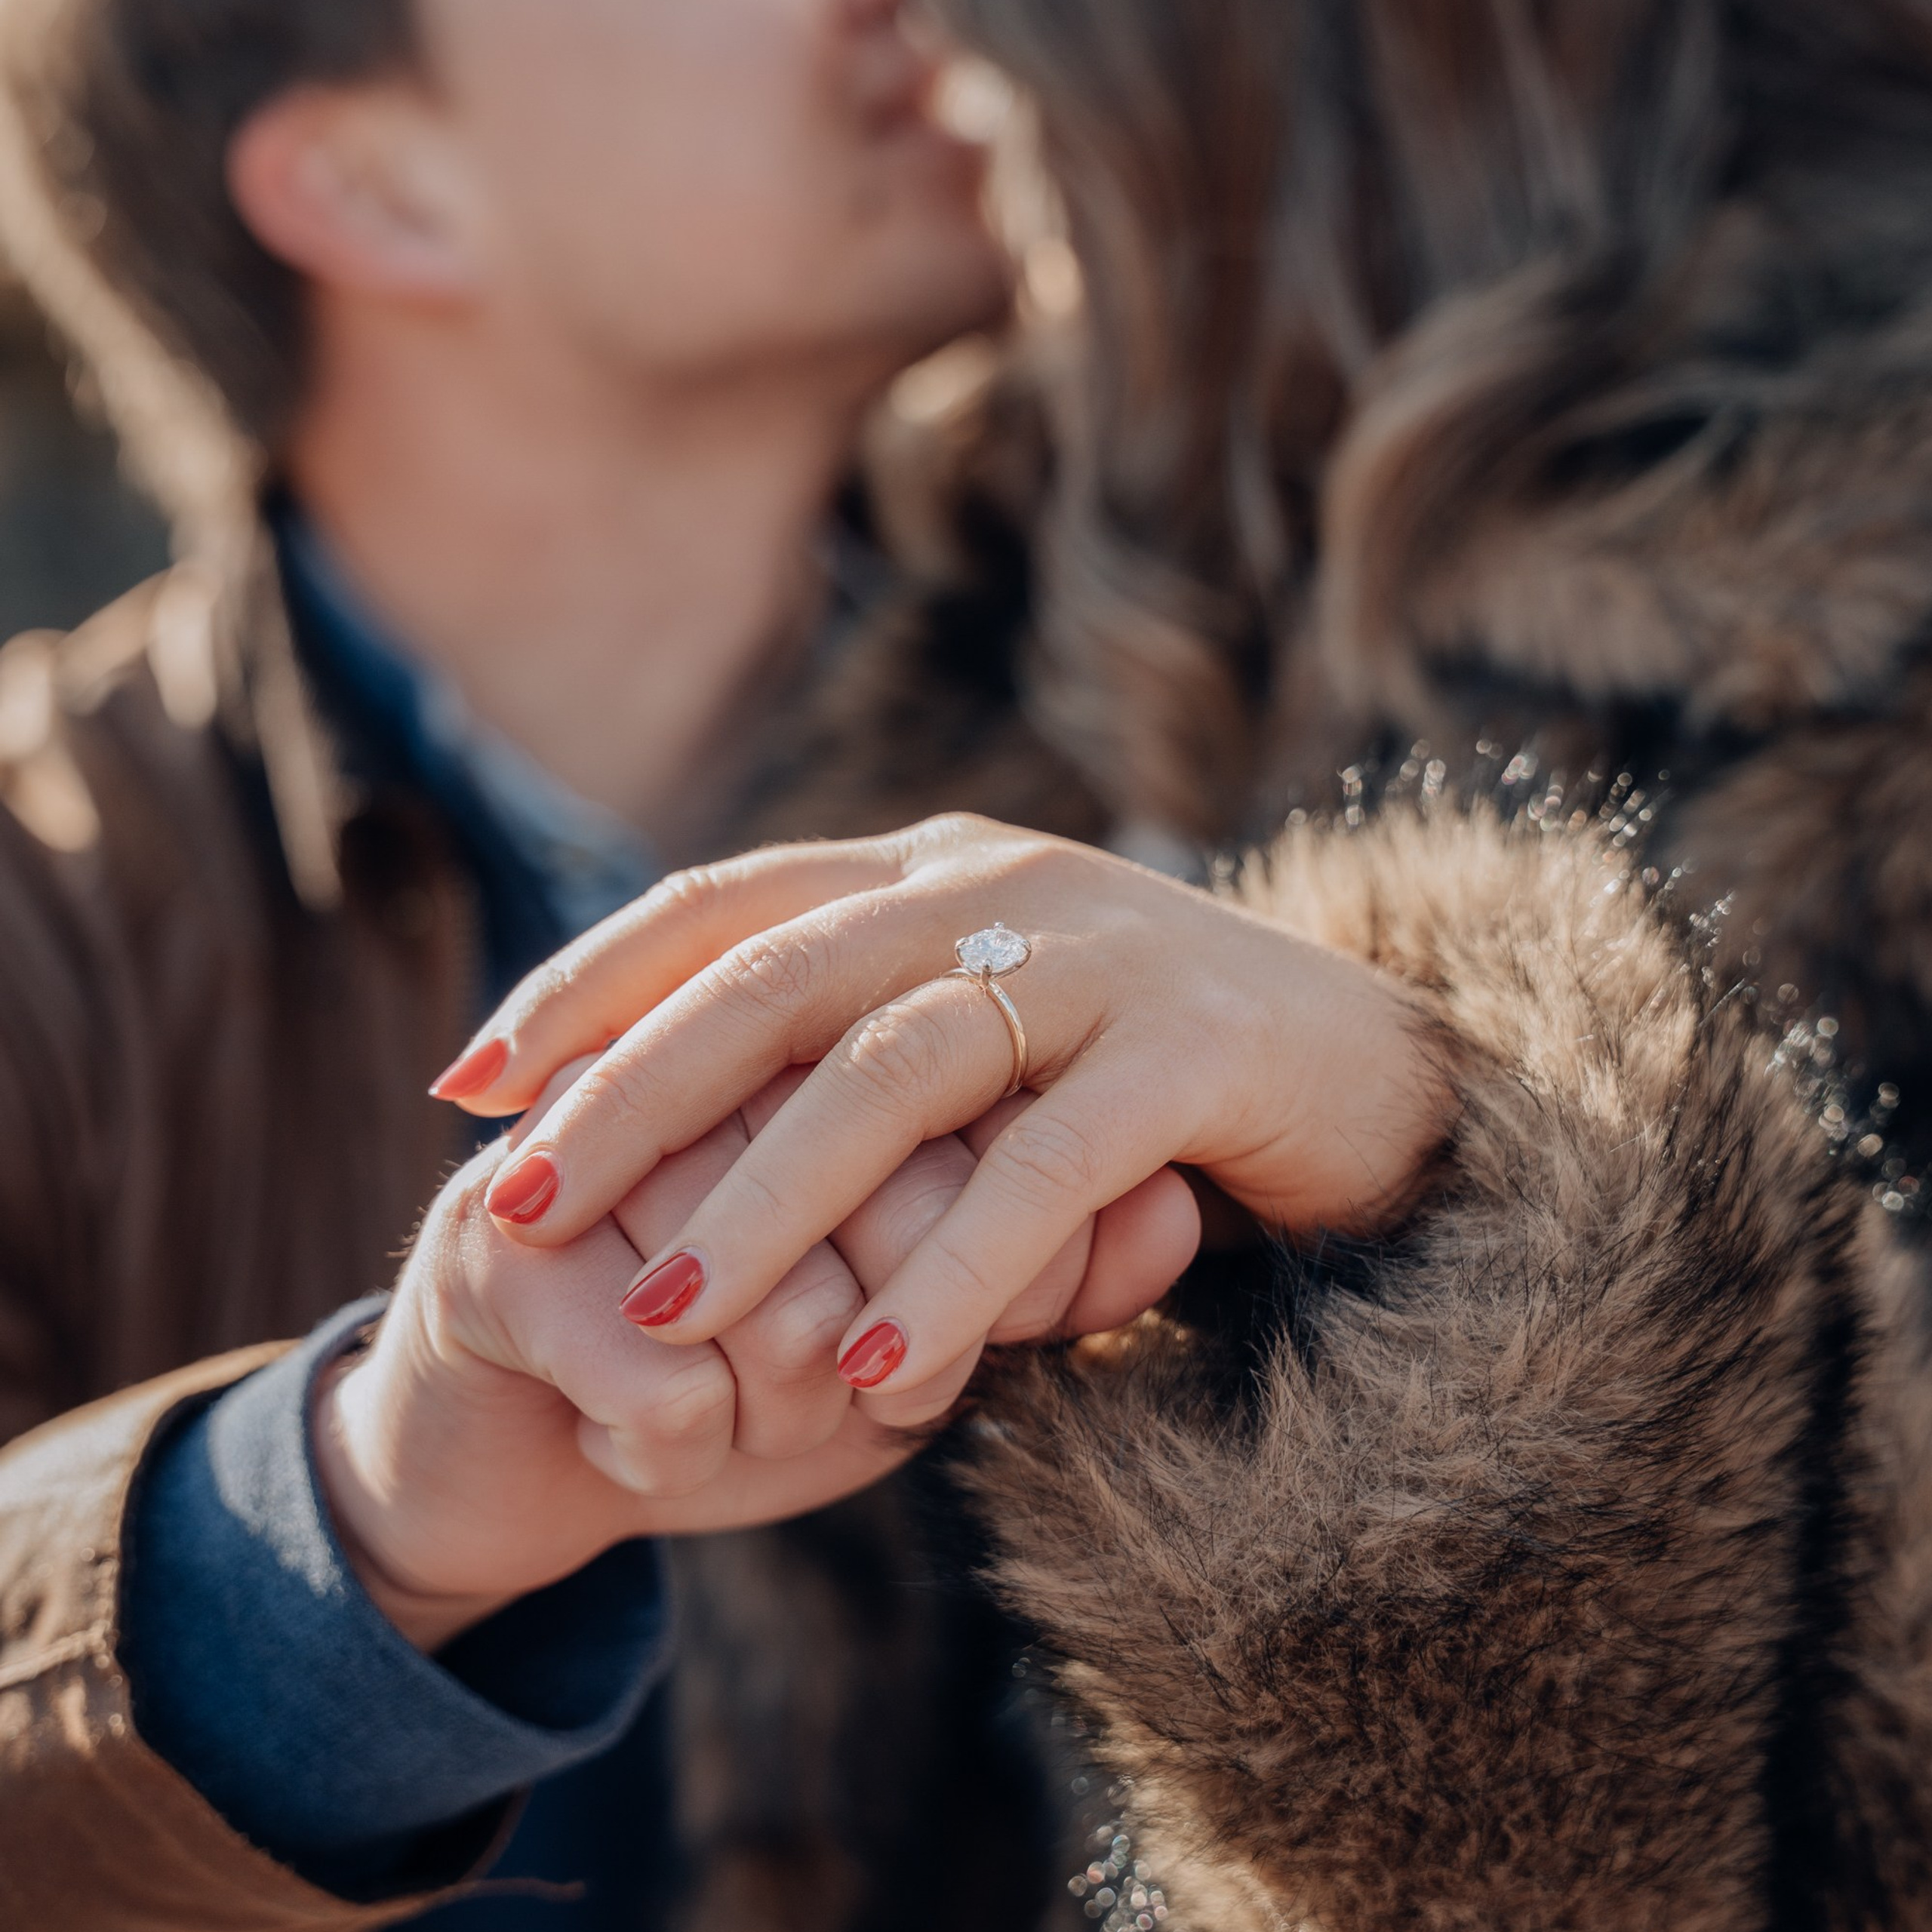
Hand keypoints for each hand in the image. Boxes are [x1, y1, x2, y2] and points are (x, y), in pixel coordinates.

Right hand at [316, 1066, 1196, 1650]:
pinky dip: (685, 1439)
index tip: (994, 1323)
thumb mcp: (920, 1314)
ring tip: (776, 1422)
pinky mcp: (490, 1250)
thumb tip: (1171, 1210)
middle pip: (864, 1175)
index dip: (1000, 1230)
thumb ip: (1049, 1256)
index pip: (955, 1098)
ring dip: (782, 1387)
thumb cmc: (756, 1363)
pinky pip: (647, 1359)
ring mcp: (579, 1140)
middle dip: (892, 1313)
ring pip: (754, 1275)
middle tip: (878, 1387)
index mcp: (805, 1033)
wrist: (536, 1441)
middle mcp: (690, 1062)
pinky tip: (666, 1450)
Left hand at [434, 814, 1448, 1401]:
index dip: (587, 986)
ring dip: (773, 1197)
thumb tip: (681, 1132)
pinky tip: (880, 1373)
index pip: (726, 907)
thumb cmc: (1146, 1073)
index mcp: (931, 873)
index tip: (468, 1083)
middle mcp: (1000, 888)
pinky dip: (958, 1269)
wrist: (1375, 1071)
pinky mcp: (1193, 1052)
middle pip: (777, 978)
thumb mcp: (984, 1040)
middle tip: (513, 1203)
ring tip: (668, 1315)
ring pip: (897, 1071)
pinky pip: (1048, 1170)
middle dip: (634, 1097)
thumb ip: (860, 1050)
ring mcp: (1101, 959)